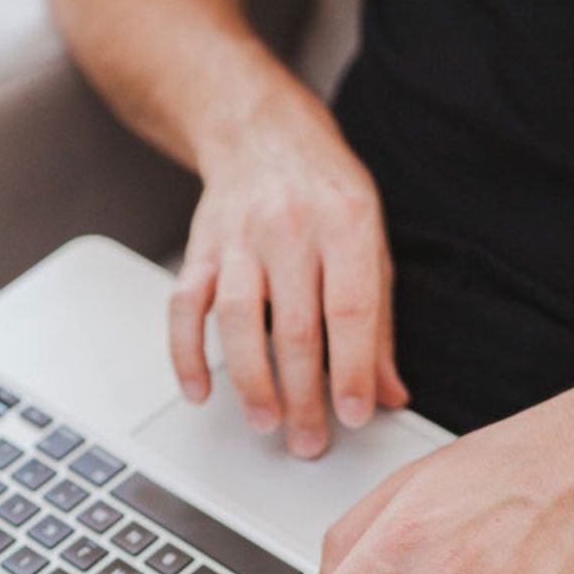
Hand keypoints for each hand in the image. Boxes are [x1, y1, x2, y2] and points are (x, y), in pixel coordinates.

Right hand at [171, 79, 409, 457]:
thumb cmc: (323, 191)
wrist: (261, 132)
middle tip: (309, 441)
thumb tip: (389, 392)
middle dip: (303, 395)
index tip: (357, 414)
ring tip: (266, 421)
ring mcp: (238, 238)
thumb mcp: (371, 241)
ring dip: (251, 380)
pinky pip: (184, 307)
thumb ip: (379, 322)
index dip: (353, 369)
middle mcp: (290, 228)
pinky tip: (200, 391)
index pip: (350, 310)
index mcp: (346, 224)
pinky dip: (187, 354)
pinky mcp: (200, 249)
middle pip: (294, 326)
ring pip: (239, 320)